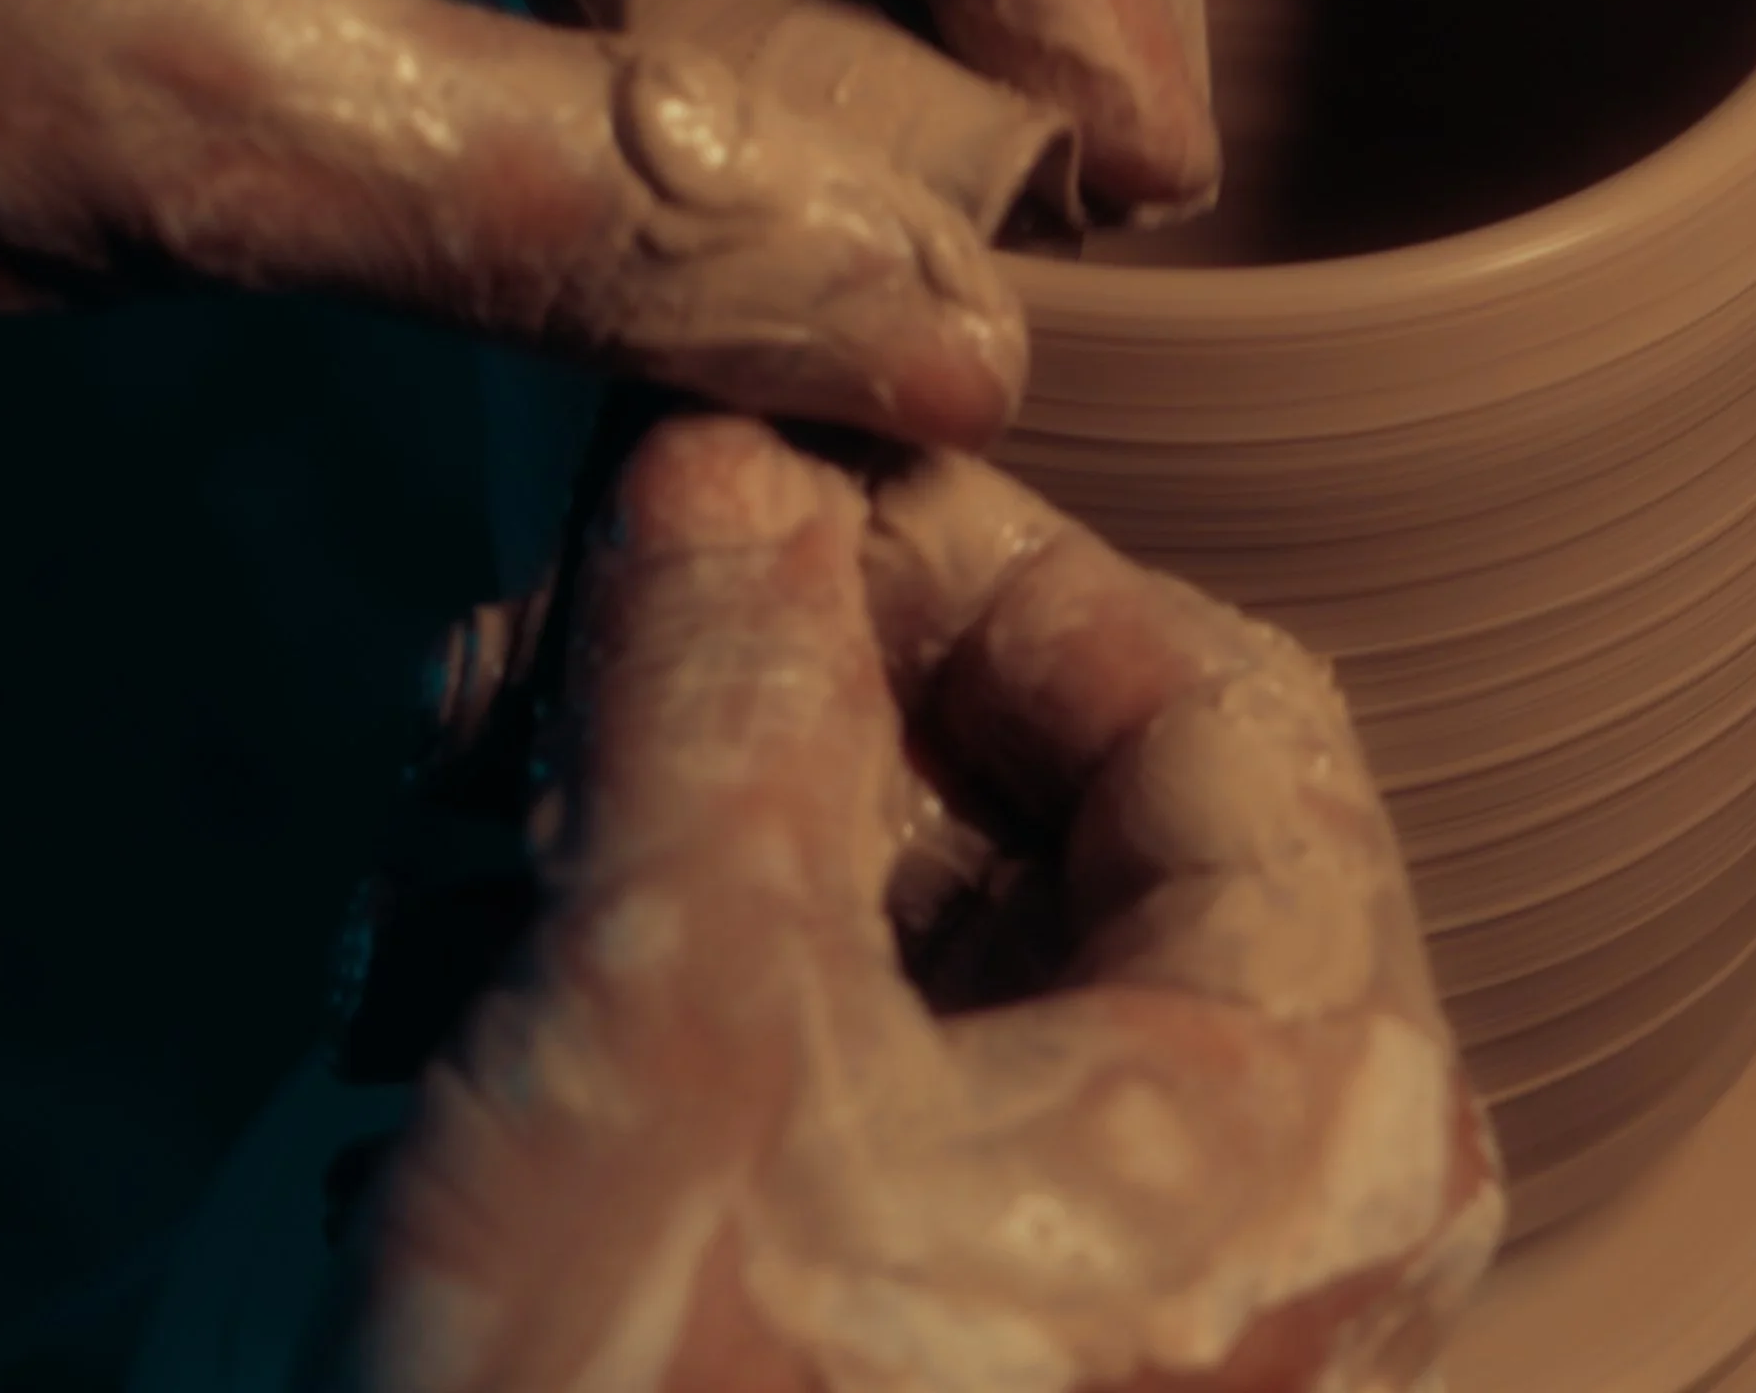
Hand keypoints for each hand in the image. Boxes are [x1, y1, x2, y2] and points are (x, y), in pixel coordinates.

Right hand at [339, 417, 1501, 1392]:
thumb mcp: (676, 1010)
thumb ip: (715, 678)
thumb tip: (726, 453)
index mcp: (1310, 1103)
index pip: (1203, 691)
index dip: (963, 560)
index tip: (733, 503)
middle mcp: (1251, 1206)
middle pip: (1037, 811)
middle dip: (757, 714)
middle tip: (532, 673)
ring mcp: (1101, 1314)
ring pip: (901, 943)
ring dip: (666, 844)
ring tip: (445, 847)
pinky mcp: (935, 1373)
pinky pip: (829, 1102)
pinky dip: (657, 1006)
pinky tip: (450, 1000)